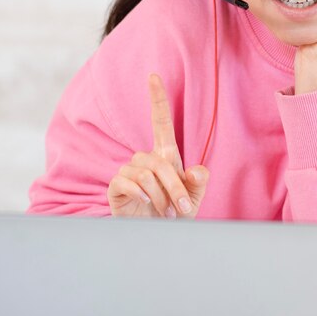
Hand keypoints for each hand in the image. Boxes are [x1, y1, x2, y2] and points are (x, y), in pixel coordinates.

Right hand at [107, 73, 208, 217]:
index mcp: (166, 155)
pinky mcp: (116, 186)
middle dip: (174, 186)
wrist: (156, 239)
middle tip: (181, 210)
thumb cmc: (175, 215)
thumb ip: (197, 185)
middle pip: (159, 161)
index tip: (154, 76)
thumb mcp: (192, 199)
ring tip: (165, 213)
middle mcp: (146, 159)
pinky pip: (126, 181)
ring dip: (159, 196)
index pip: (160, 121)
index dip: (157, 99)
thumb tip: (200, 170)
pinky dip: (139, 193)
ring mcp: (129, 172)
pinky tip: (145, 204)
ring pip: (145, 174)